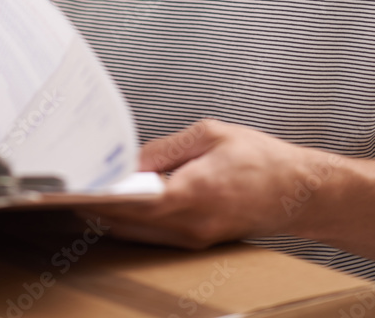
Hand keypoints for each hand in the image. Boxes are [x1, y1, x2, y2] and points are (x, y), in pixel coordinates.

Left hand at [88, 118, 331, 248]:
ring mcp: (195, 238)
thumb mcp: (211, 135)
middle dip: (101, 208)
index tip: (81, 188)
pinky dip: (136, 223)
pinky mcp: (199, 240)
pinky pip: (157, 236)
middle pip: (130, 223)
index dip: (103, 197)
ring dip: (115, 218)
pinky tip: (125, 206)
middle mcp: (192, 223)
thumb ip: (167, 148)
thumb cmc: (264, 161)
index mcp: (194, 192)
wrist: (300, 193)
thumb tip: (133, 157)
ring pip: (141, 234)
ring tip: (92, 196)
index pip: (135, 202)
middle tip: (74, 191)